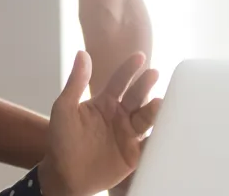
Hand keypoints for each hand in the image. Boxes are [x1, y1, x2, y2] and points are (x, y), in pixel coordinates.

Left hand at [38, 52, 160, 195]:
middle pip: (136, 97)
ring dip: (153, 110)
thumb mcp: (64, 108)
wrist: (64, 176)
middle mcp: (119, 116)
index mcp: (104, 102)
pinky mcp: (134, 155)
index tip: (139, 56)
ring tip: (160, 102)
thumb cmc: (61, 140)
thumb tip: (82, 53)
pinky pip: (150, 144)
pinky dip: (160, 137)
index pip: (119, 81)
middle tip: (153, 73)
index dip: (129, 69)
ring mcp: (128, 135)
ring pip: (145, 119)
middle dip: (144, 85)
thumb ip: (75, 82)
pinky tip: (166, 129)